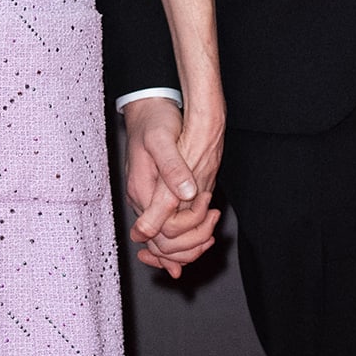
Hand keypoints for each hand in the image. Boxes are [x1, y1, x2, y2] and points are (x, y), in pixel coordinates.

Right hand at [122, 95, 223, 278]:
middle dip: (192, 242)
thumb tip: (186, 193)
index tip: (208, 209)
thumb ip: (172, 167)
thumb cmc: (154, 121)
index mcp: (141, 189)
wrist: (148, 109)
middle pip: (162, 245)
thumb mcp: (162, 139)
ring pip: (164, 242)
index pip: (161, 232)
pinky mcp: (156, 196)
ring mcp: (147, 200)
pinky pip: (167, 229)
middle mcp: (141, 199)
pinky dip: (184, 235)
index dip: (188, 230)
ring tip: (212, 221)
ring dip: (190, 241)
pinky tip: (203, 227)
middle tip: (214, 218)